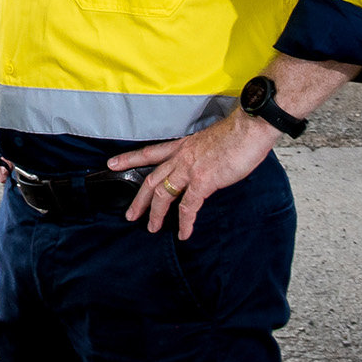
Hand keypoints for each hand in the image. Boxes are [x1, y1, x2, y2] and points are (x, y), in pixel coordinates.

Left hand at [108, 110, 279, 239]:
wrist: (250, 128)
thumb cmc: (237, 134)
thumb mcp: (210, 143)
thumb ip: (201, 156)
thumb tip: (203, 168)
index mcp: (182, 146)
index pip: (149, 152)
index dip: (129, 159)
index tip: (111, 164)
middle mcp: (181, 157)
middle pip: (151, 179)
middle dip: (139, 199)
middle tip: (130, 214)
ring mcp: (190, 169)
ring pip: (163, 194)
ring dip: (156, 214)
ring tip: (152, 228)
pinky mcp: (204, 180)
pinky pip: (189, 206)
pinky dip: (185, 222)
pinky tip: (183, 233)